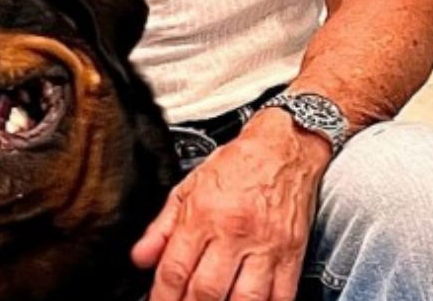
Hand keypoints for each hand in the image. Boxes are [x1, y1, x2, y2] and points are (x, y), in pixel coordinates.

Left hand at [132, 109, 331, 300]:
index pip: (175, 269)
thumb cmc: (238, 164)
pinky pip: (280, 297)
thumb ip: (162, 225)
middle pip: (206, 291)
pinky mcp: (292, 255)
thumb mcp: (190, 186)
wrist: (283, 148)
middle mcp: (234, 231)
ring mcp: (265, 246)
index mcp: (205, 213)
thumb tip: (140, 257)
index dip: (162, 297)